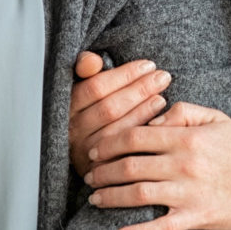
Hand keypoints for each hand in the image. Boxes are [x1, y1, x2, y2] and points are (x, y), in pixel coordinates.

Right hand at [70, 52, 172, 175]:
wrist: (88, 151)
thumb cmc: (92, 108)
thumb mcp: (85, 85)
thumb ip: (84, 67)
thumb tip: (93, 61)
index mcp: (68, 106)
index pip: (95, 87)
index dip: (124, 75)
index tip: (148, 65)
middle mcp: (72, 131)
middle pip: (109, 108)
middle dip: (139, 90)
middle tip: (163, 77)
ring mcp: (85, 152)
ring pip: (117, 130)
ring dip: (142, 112)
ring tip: (162, 97)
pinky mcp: (98, 170)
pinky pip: (123, 152)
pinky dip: (141, 134)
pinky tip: (158, 123)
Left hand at [83, 102, 230, 229]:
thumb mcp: (216, 119)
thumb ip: (182, 112)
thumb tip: (151, 120)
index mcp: (186, 138)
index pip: (135, 136)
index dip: (109, 142)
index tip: (96, 149)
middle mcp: (183, 165)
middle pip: (130, 165)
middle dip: (103, 170)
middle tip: (90, 175)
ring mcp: (187, 194)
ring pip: (136, 193)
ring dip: (110, 195)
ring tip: (96, 197)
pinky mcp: (193, 218)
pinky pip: (156, 227)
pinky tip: (116, 229)